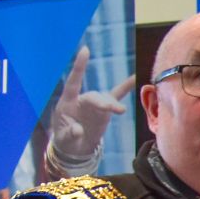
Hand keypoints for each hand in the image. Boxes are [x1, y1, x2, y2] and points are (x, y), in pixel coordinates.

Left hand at [49, 46, 132, 164]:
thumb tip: (78, 130)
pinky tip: (135, 78)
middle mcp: (82, 100)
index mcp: (67, 102)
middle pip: (93, 97)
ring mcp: (94, 104)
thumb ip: (70, 134)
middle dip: (102, 102)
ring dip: (112, 105)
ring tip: (120, 111)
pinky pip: (116, 97)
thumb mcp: (64, 139)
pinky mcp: (105, 111)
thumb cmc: (66, 141)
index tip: (86, 50)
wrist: (75, 148)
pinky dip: (126, 87)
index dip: (79, 67)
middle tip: (111, 109)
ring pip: (106, 100)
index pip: (73, 82)